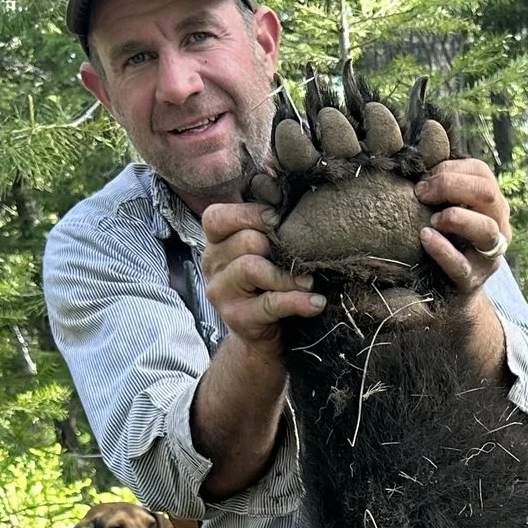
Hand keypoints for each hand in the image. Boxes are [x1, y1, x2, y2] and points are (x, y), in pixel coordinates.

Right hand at [189, 203, 319, 498]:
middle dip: (278, 246)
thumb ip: (270, 228)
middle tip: (301, 255)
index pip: (217, 216)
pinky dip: (297, 301)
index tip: (278, 220)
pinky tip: (316, 302)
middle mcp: (212, 265)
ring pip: (252, 267)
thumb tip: (287, 187)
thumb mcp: (267, 254)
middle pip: (244, 241)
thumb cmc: (270, 286)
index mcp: (216, 242)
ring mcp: (221, 294)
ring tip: (310, 282)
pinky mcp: (237, 319)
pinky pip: (270, 303)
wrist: (265, 340)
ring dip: (287, 274)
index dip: (248, 213)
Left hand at [415, 159, 513, 298]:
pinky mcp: (473, 281)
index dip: (450, 169)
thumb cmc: (444, 239)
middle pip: (487, 194)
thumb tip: (419, 155)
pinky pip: (461, 265)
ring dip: (455, 217)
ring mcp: (490, 256)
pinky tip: (425, 237)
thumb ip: (440, 186)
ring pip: (486, 229)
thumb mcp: (446, 207)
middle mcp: (499, 226)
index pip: (481, 173)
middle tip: (421, 194)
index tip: (423, 179)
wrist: (448, 292)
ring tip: (432, 220)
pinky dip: (442, 249)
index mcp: (492, 204)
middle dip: (452, 187)